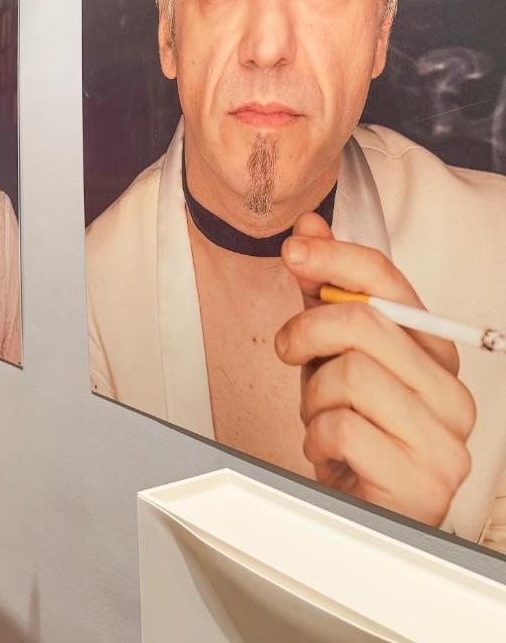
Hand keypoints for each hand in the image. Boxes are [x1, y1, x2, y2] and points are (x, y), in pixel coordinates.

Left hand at [275, 213, 474, 525]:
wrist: (360, 513)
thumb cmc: (350, 432)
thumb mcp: (328, 355)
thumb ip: (322, 295)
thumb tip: (309, 229)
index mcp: (434, 354)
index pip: (392, 285)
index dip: (337, 259)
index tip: (295, 251)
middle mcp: (451, 392)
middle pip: (365, 323)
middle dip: (306, 332)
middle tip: (291, 352)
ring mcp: (444, 439)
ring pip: (350, 374)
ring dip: (313, 396)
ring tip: (322, 417)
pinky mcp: (422, 480)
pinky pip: (344, 428)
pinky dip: (317, 437)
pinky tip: (330, 450)